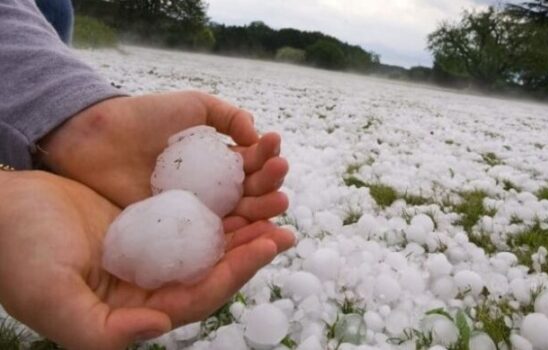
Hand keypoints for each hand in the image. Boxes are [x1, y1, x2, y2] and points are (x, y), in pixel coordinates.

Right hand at [0, 171, 294, 349]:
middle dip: (254, 245)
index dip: (237, 272)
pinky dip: (221, 196)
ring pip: (212, 237)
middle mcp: (154, 281)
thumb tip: (161, 326)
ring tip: (276, 191)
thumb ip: (101, 328)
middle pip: (216, 266)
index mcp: (138, 306)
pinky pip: (195, 210)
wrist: (3, 209)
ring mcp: (155, 248)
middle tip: (286, 220)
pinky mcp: (152, 219)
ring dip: (245, 217)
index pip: (201, 294)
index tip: (269, 243)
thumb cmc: (17, 254)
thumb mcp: (51, 296)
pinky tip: (241, 177)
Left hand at [40, 91, 288, 227]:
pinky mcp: (179, 228)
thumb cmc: (145, 117)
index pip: (252, 162)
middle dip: (270, 181)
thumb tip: (256, 134)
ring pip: (239, 213)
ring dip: (263, 208)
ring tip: (279, 200)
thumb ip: (228, 116)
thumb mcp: (193, 105)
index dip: (266, 154)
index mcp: (219, 159)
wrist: (98, 138)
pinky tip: (252, 227)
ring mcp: (197, 209)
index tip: (273, 144)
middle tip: (278, 173)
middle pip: (252, 190)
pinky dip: (236, 233)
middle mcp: (213, 187)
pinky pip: (212, 234)